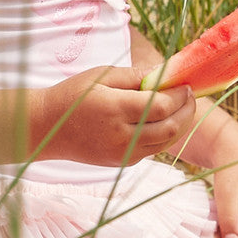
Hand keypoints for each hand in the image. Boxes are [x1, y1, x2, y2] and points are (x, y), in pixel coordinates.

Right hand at [35, 66, 196, 166]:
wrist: (47, 128)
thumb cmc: (72, 95)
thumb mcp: (100, 75)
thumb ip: (134, 75)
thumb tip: (165, 75)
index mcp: (115, 109)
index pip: (162, 105)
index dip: (180, 95)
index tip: (186, 84)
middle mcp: (121, 135)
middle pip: (170, 127)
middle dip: (186, 110)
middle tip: (190, 95)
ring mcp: (123, 153)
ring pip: (166, 142)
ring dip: (180, 125)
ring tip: (181, 107)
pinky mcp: (122, 162)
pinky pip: (153, 149)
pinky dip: (164, 135)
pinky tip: (161, 120)